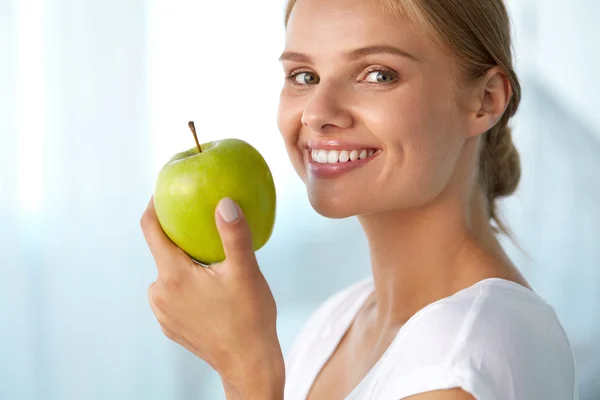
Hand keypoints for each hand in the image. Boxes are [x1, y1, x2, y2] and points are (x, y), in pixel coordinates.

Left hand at [140, 197, 284, 398]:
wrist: (248, 364)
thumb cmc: (250, 318)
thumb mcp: (245, 272)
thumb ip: (233, 235)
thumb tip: (224, 202)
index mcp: (173, 276)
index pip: (150, 229)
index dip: (154, 205)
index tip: (164, 191)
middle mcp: (159, 293)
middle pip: (162, 250)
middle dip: (180, 236)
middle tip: (204, 226)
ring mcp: (162, 312)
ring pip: (169, 272)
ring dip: (185, 262)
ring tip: (213, 261)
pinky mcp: (170, 324)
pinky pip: (173, 292)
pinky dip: (187, 283)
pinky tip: (210, 288)